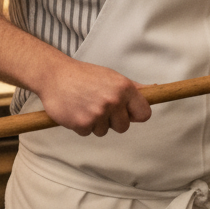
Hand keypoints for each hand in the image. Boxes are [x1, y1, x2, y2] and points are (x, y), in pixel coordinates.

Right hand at [37, 55, 151, 136]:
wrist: (54, 76)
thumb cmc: (84, 76)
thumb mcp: (112, 77)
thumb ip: (133, 88)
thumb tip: (154, 91)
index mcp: (124, 88)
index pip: (144, 114)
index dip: (135, 115)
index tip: (127, 112)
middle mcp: (113, 101)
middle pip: (124, 127)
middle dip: (113, 121)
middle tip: (100, 107)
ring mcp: (98, 113)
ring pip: (104, 131)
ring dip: (96, 123)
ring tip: (86, 106)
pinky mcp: (82, 124)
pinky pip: (88, 133)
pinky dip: (82, 125)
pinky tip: (76, 110)